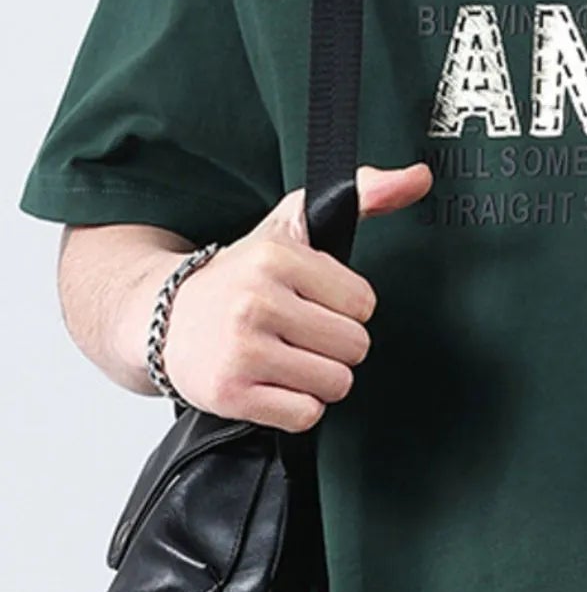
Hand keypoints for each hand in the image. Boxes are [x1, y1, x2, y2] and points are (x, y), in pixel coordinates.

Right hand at [158, 162, 431, 429]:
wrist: (162, 317)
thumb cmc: (240, 275)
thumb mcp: (294, 223)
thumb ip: (362, 196)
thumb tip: (419, 177)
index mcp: (277, 257)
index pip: (364, 304)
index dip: (345, 309)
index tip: (314, 303)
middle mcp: (257, 301)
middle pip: (354, 347)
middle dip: (336, 347)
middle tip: (299, 335)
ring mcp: (241, 349)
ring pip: (335, 383)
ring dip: (319, 379)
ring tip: (286, 359)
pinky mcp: (230, 393)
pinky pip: (306, 414)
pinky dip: (297, 407)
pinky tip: (272, 384)